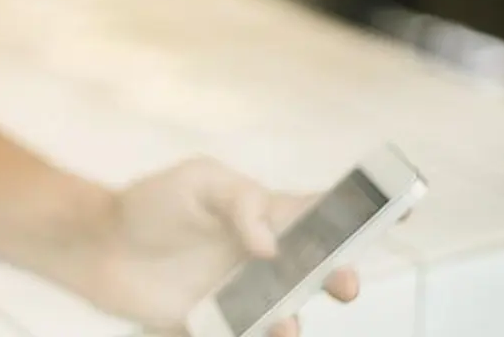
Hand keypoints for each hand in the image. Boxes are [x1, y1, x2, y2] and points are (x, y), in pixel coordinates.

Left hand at [83, 158, 359, 335]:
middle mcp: (267, 259)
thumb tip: (270, 246)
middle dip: (343, 276)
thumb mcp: (198, 181)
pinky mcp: (220, 328)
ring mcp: (247, 296)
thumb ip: (242, 204)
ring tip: (281, 322)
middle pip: (322, 271)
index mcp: (269, 214)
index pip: (327, 213)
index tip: (405, 207)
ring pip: (291, 316)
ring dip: (293, 321)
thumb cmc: (150, 205)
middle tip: (342, 282)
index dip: (368, 212)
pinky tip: (256, 333)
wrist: (98, 246)